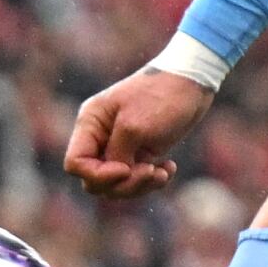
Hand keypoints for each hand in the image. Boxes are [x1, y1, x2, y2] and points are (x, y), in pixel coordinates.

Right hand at [64, 68, 217, 200]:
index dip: (97, 175)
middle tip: (149, 171)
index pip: (75, 163)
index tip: (125, 170)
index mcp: (91, 123)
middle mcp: (101, 136)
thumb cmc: (161, 97)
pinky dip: (153, 180)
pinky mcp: (140, 152)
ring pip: (117, 185)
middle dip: (123, 183)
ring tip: (163, 172)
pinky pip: (137, 180)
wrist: (192, 82)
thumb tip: (117, 177)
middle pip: (95, 180)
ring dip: (141, 184)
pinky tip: (169, 167)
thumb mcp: (134, 127)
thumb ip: (117, 155)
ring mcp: (120, 146)